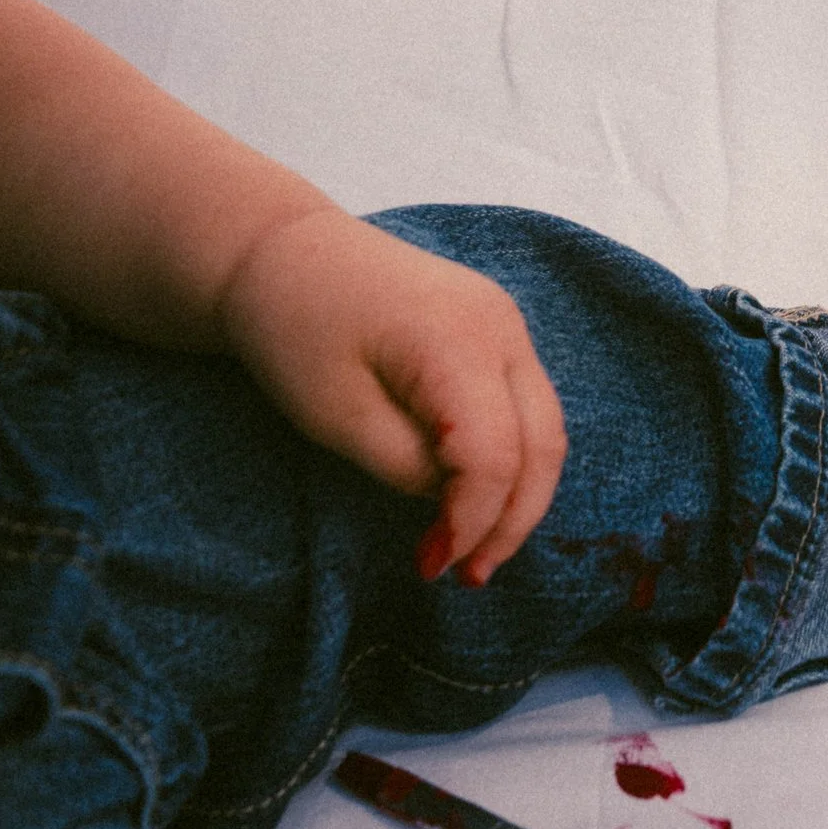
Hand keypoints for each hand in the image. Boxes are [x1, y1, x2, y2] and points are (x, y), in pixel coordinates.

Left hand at [216, 208, 566, 584]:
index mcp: (456, 342)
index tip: (432, 566)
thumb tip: (454, 500)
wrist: (281, 252)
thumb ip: (405, 465)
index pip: (495, 455)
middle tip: (469, 576)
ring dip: (520, 494)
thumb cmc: (295, 330)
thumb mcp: (335, 416)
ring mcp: (506, 323)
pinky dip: (512, 457)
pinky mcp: (497, 328)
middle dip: (512, 520)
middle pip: (543, 443)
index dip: (472, 521)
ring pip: (546, 427)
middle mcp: (500, 327)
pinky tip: (475, 495)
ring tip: (476, 549)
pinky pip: (527, 404)